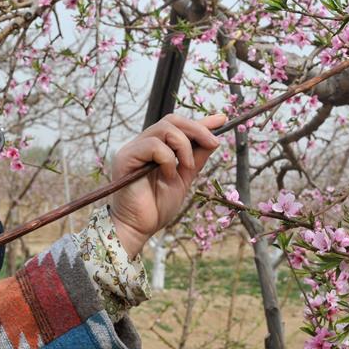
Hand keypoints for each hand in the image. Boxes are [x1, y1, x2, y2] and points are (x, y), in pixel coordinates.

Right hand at [109, 113, 225, 257]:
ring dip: (184, 147)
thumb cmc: (157, 207)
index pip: (177, 126)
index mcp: (155, 147)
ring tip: (187, 168)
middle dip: (197, 129)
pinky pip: (153, 145)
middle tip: (213, 144)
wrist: (139, 228)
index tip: (222, 120)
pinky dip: (168, 159)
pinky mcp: (126, 157)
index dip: (200, 122)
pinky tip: (168, 175)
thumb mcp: (185, 179)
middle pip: (171, 120)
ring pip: (165, 129)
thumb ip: (196, 158)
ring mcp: (133, 149)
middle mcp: (142, 144)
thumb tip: (213, 140)